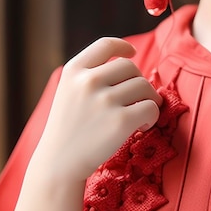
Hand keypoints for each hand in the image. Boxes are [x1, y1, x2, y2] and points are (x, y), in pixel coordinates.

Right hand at [33, 37, 161, 182]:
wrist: (58, 165)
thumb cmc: (69, 128)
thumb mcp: (69, 91)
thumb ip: (92, 73)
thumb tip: (129, 58)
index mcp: (74, 70)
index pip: (105, 44)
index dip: (123, 46)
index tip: (131, 52)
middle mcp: (88, 81)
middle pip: (130, 66)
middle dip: (137, 81)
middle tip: (135, 100)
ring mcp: (104, 101)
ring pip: (144, 86)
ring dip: (148, 99)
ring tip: (139, 115)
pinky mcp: (120, 121)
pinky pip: (151, 107)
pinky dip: (152, 115)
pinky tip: (142, 126)